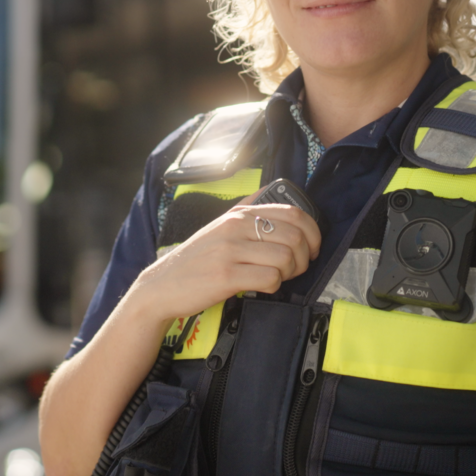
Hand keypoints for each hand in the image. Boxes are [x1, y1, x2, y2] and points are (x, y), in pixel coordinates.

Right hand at [127, 197, 322, 322]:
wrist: (162, 285)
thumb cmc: (197, 259)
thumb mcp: (219, 226)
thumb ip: (246, 209)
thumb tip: (272, 189)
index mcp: (238, 213)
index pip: (293, 213)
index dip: (313, 232)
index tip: (312, 248)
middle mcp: (235, 227)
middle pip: (295, 237)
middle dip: (304, 257)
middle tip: (296, 269)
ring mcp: (230, 250)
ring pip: (286, 258)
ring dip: (290, 273)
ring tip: (278, 278)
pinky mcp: (227, 275)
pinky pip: (270, 278)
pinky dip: (274, 286)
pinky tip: (262, 287)